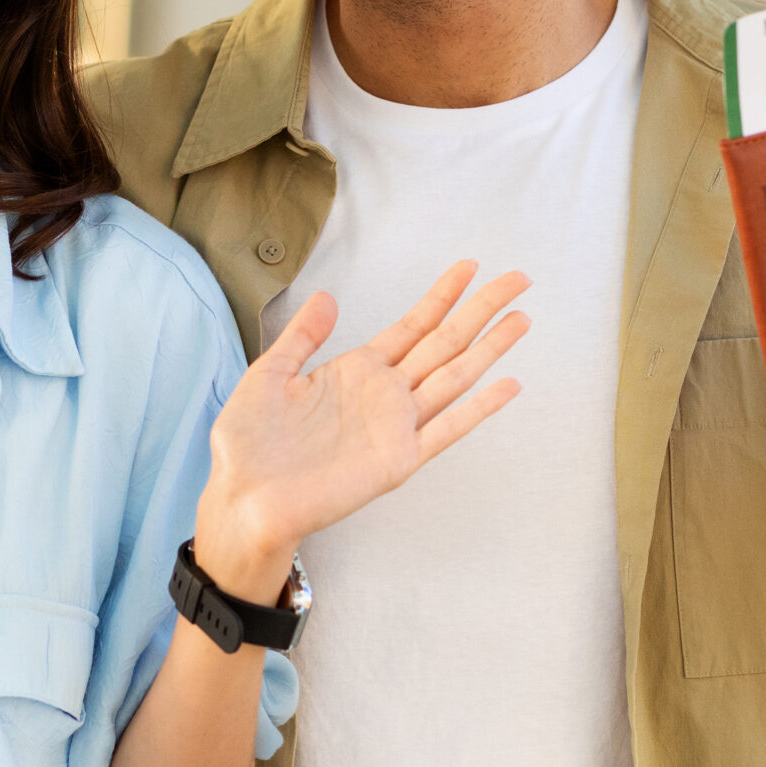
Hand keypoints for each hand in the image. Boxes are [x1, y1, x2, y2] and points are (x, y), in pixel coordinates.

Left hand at [196, 261, 528, 596]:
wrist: (243, 499)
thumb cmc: (250, 446)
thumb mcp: (269, 375)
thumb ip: (302, 337)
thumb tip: (327, 296)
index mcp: (356, 371)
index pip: (412, 325)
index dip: (442, 296)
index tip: (470, 267)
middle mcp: (384, 395)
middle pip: (444, 342)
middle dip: (481, 310)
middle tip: (518, 279)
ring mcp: (395, 427)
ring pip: (454, 377)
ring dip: (489, 348)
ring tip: (522, 319)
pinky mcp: (397, 460)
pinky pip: (446, 430)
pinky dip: (478, 408)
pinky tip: (508, 385)